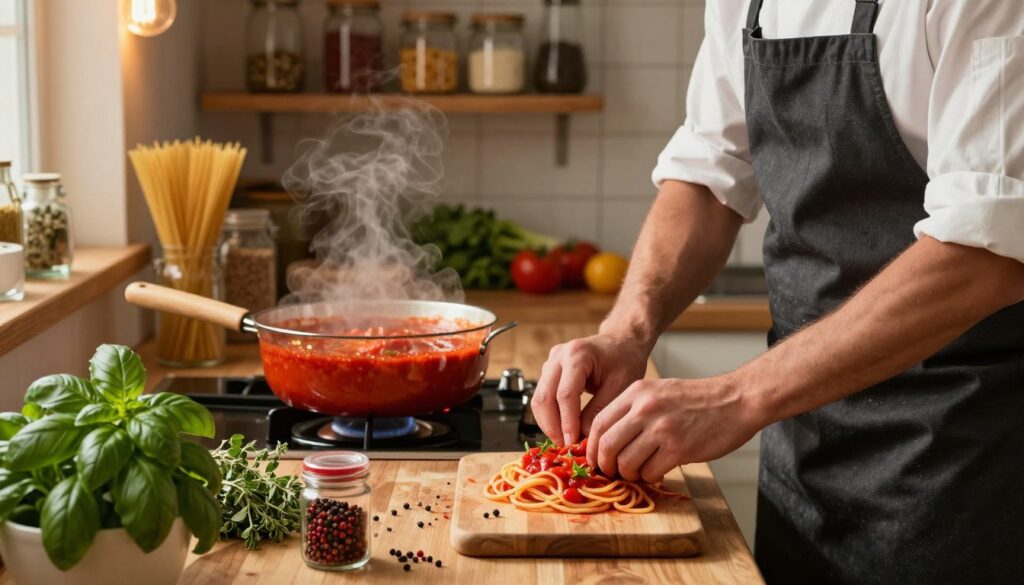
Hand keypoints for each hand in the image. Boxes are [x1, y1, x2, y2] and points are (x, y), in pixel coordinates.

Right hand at [531, 334, 648, 446]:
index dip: (567, 422)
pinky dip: (550, 416)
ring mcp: (550, 362)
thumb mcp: (620, 386)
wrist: (621, 342)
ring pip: (538, 399)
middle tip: (564, 446)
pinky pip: (543, 397)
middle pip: (544, 397)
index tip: (572, 442)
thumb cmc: (624, 360)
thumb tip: (583, 437)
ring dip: (548, 423)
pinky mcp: (549, 371)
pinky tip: (562, 430)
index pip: (565, 394)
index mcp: (577, 355)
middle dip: (552, 426)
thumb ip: (600, 410)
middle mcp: (558, 356)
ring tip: (563, 441)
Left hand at [585, 375, 763, 482]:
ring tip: (637, 472)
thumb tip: (609, 440)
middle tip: (611, 471)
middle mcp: (645, 408)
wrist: (736, 400)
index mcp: (637, 392)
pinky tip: (657, 471)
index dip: (592, 446)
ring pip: (626, 462)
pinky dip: (650, 477)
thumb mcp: (659, 392)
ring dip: (628, 473)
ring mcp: (662, 428)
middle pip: (606, 444)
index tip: (594, 459)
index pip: (599, 422)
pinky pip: (650, 472)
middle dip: (604, 464)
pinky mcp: (679, 448)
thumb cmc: (697, 400)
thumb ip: (634, 410)